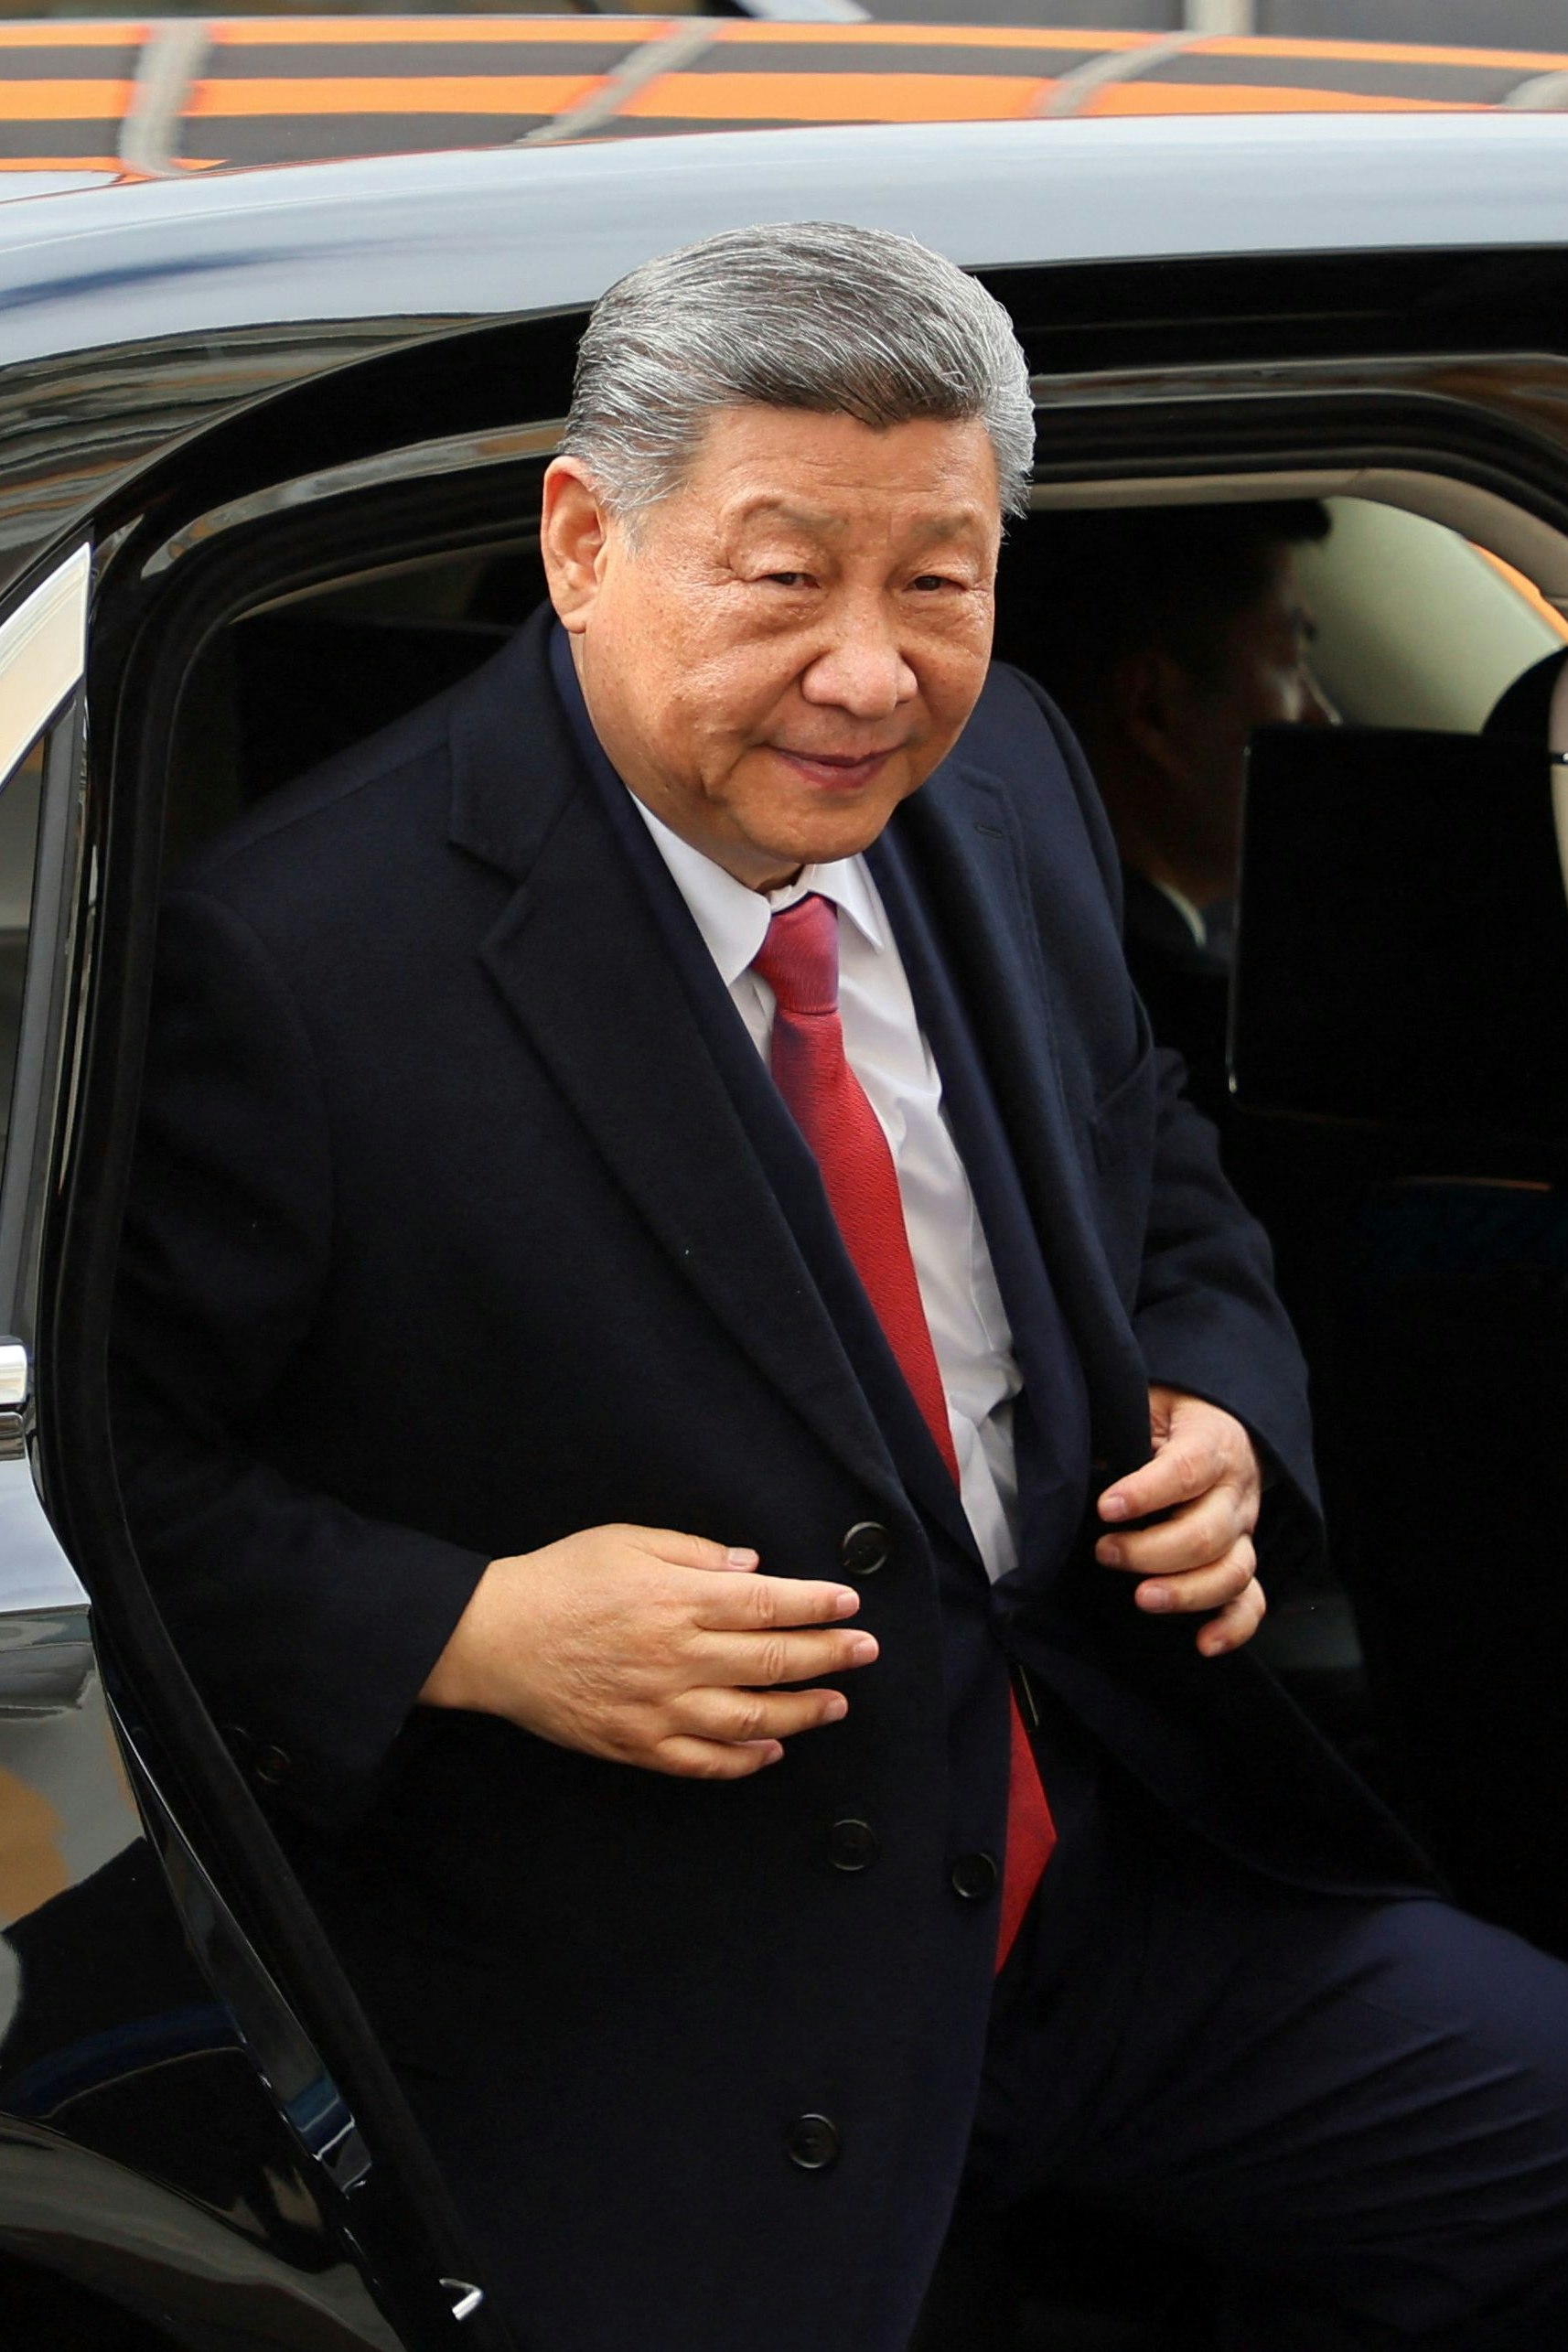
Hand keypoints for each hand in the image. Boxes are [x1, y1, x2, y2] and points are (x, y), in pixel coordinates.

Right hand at [419, 1524, 876, 1778]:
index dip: (817, 1607)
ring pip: (751, 1719)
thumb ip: (695, 1553)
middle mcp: (678, 1657)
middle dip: (828, 1656)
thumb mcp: (627, 1542)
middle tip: (864, 1652)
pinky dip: (744, 1760)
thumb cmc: (560, 1580)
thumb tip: (753, 1566)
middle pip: (773, 1662)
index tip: (850, 1606)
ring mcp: (660, 1709)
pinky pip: (703, 1762)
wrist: (493, 1638)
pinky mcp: (637, 1745)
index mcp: (679, 1601)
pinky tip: (770, 1750)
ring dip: (802, 1713)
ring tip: (835, 1704)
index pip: (770, 1605)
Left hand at [1094, 1386, 1263, 1656]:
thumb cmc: (1166, 1415)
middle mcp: (1236, 1491)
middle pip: (1207, 1534)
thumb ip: (1123, 1429)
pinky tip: (1203, 1643)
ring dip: (1186, 1593)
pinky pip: (1251, 1601)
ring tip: (1142, 1598)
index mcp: (1213, 1443)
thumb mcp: (1146, 1404)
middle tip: (1105, 1552)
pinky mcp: (1242, 1559)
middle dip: (1151, 1551)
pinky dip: (1233, 1627)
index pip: (1187, 1470)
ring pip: (1231, 1572)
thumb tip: (1086, 1468)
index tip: (1106, 1508)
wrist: (1212, 1419)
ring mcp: (1244, 1531)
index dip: (1147, 1492)